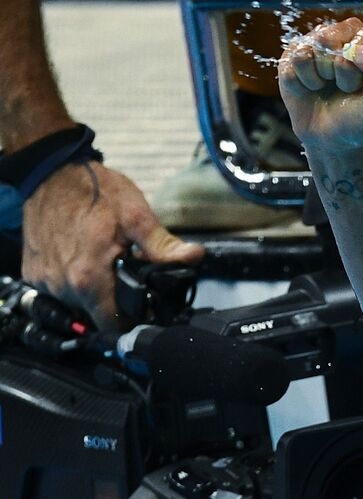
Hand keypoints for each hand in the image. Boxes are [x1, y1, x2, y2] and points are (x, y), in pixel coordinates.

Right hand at [21, 160, 203, 332]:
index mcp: (89, 278)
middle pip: (97, 315)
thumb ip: (162, 245)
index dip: (132, 324)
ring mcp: (45, 279)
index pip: (113, 326)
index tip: (144, 314)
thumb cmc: (93, 190)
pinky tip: (80, 259)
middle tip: (126, 279)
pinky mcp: (33, 271)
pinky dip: (71, 280)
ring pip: (77, 303)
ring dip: (93, 291)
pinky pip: (57, 288)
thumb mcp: (136, 215)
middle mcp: (63, 284)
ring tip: (104, 266)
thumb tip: (192, 257)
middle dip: (116, 303)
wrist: (50, 171)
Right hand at [278, 19, 362, 154]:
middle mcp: (342, 35)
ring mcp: (315, 43)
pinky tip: (312, 89)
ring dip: (321, 77)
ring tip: (328, 86)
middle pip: (331, 37)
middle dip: (341, 71)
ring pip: (312, 48)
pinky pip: (295, 61)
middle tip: (346, 87)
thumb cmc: (362, 116)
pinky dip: (305, 83)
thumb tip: (357, 51)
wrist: (335, 140)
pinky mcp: (292, 55)